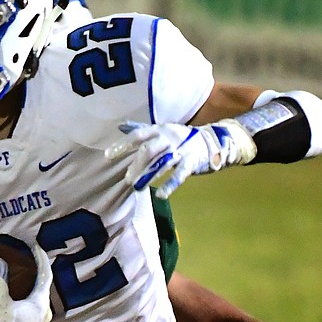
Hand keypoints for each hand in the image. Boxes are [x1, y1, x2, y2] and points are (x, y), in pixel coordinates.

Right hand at [0, 244, 53, 321]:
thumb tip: (0, 261)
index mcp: (40, 304)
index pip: (45, 275)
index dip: (40, 259)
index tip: (34, 246)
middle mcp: (45, 312)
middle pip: (44, 286)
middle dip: (38, 270)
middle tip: (29, 257)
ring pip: (39, 297)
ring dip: (32, 284)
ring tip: (23, 273)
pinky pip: (33, 305)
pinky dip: (28, 295)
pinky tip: (19, 295)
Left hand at [106, 120, 254, 198]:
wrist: (213, 140)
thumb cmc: (181, 138)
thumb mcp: (162, 130)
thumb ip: (141, 130)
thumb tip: (120, 126)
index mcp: (160, 130)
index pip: (138, 135)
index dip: (123, 144)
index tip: (108, 155)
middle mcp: (169, 137)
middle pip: (149, 150)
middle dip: (136, 165)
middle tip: (126, 179)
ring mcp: (181, 150)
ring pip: (162, 163)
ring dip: (148, 176)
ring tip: (137, 187)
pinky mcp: (191, 162)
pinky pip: (180, 174)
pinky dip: (171, 184)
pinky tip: (161, 194)